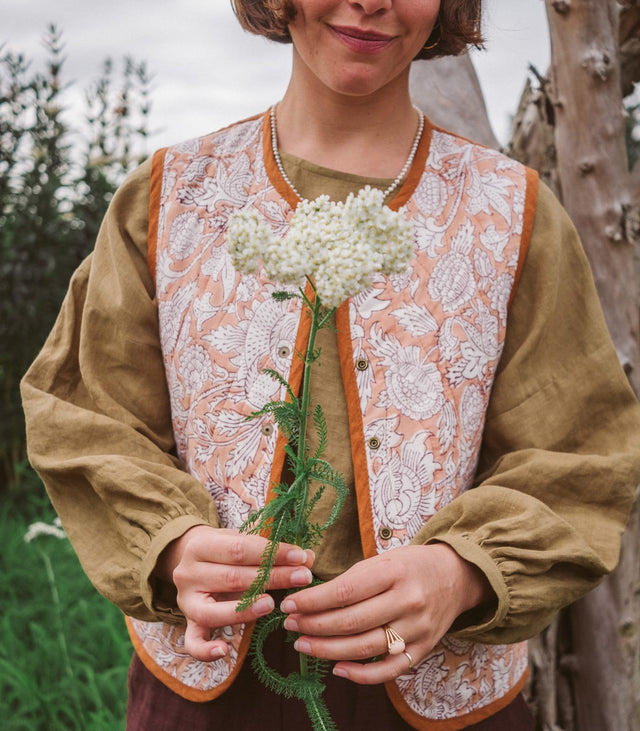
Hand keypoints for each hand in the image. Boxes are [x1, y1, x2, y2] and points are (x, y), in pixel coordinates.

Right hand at [157, 525, 313, 660]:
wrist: (194, 560)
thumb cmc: (226, 549)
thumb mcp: (244, 541)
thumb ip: (273, 549)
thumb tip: (308, 557)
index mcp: (200, 546)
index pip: (240, 548)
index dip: (273, 552)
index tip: (301, 556)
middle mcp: (188, 573)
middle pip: (232, 578)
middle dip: (272, 577)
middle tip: (303, 578)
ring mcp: (186, 602)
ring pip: (213, 611)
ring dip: (246, 610)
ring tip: (273, 605)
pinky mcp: (189, 625)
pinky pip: (193, 643)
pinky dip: (206, 650)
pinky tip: (224, 651)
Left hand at [279, 543, 492, 683]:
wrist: (456, 576)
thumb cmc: (410, 565)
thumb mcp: (383, 560)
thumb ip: (352, 579)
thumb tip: (311, 599)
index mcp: (394, 572)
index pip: (345, 591)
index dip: (313, 601)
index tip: (289, 604)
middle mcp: (408, 601)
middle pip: (352, 622)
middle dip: (314, 626)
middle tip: (290, 624)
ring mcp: (417, 629)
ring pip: (365, 648)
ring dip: (328, 650)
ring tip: (302, 644)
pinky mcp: (424, 650)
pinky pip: (388, 671)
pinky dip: (360, 674)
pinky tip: (336, 668)